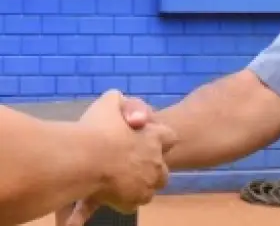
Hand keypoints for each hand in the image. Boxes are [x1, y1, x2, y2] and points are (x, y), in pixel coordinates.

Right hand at [56, 91, 174, 225]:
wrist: (83, 159)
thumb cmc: (96, 128)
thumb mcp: (110, 101)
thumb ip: (124, 104)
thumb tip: (132, 115)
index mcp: (155, 136)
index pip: (170, 137)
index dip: (159, 138)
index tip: (144, 139)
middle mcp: (155, 161)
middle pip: (163, 168)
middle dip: (152, 167)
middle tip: (132, 164)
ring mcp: (146, 183)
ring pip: (150, 187)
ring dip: (140, 184)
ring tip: (120, 181)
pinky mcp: (132, 201)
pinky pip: (133, 203)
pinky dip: (124, 200)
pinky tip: (110, 194)